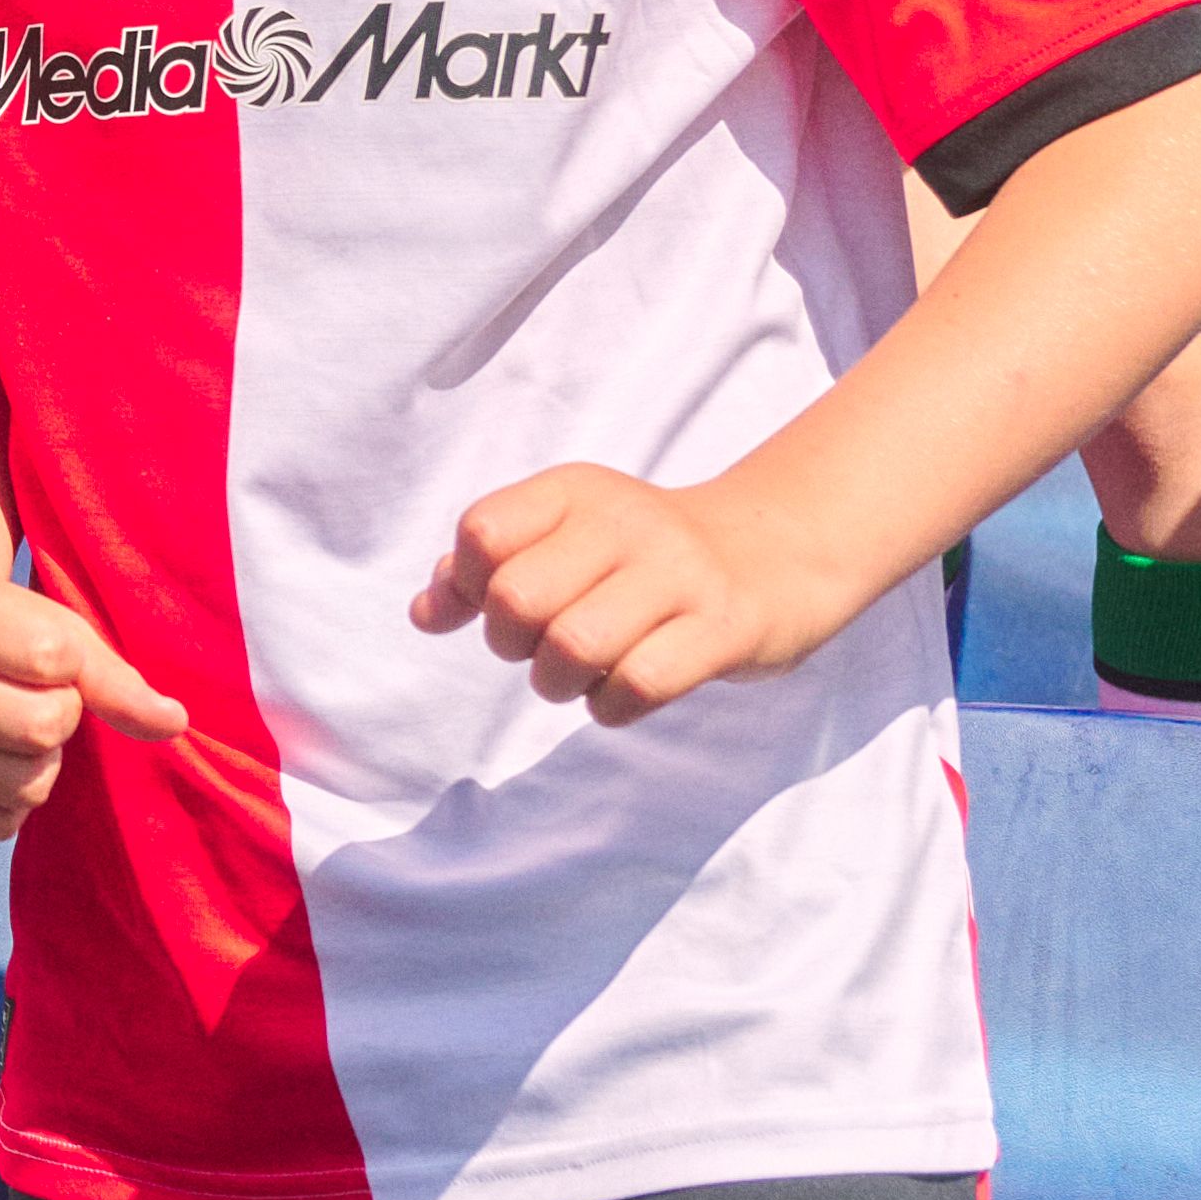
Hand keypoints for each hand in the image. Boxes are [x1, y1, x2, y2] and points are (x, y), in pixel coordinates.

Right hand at [0, 575, 185, 839]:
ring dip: (38, 765)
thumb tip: (175, 723)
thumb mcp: (56, 632)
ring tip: (4, 730)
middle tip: (23, 697)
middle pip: (40, 730)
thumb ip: (114, 678)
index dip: (66, 666)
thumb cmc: (1, 632)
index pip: (52, 660)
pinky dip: (10, 802)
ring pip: (25, 786)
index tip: (34, 655)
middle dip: (56, 719)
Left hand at [415, 467, 810, 723]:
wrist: (775, 554)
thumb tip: (425, 614)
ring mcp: (681, 574)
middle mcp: (626, 522)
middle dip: (511, 643)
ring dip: (557, 683)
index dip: (471, 585)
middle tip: (539, 648)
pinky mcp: (725, 627)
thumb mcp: (565, 538)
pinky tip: (618, 695)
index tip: (501, 602)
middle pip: (518, 599)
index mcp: (576, 491)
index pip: (482, 533)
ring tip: (575, 676)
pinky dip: (609, 707)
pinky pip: (638, 685)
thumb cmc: (642, 559)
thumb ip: (484, 571)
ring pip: (574, 647)